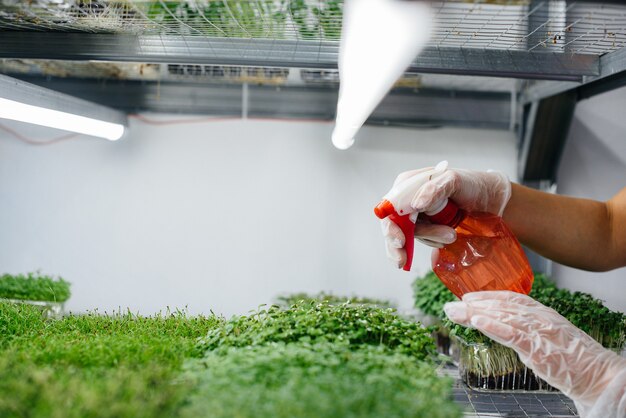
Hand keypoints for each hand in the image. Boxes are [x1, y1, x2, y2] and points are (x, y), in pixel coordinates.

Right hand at [381, 166, 511, 266]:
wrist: (491, 200)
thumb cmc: (471, 184)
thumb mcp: (454, 181)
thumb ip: (434, 189)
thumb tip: (416, 204)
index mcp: (409, 184)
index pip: (390, 207)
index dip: (390, 226)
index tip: (400, 241)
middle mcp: (409, 200)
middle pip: (392, 225)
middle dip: (397, 245)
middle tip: (402, 259)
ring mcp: (418, 215)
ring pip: (410, 235)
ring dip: (430, 238)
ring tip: (452, 234)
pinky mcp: (428, 228)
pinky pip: (423, 240)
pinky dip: (433, 242)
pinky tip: (446, 239)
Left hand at [444, 291, 625, 417]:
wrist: (597, 375)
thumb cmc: (574, 359)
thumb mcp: (550, 336)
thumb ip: (529, 328)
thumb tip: (504, 326)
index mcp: (543, 312)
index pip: (510, 298)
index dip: (487, 295)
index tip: (467, 296)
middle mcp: (540, 317)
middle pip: (500, 306)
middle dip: (473, 305)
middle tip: (450, 306)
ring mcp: (539, 331)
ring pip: (502, 316)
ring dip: (475, 313)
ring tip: (455, 312)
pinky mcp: (538, 347)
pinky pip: (511, 334)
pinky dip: (492, 326)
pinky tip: (476, 322)